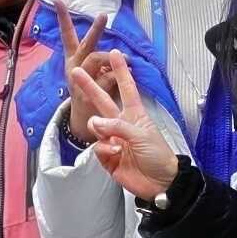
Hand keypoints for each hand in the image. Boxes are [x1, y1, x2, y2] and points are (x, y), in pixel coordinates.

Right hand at [59, 14, 179, 201]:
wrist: (161, 183)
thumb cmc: (158, 155)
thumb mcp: (142, 135)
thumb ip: (118, 126)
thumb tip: (94, 123)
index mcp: (135, 115)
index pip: (126, 89)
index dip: (121, 71)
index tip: (116, 53)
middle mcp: (121, 125)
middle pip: (102, 103)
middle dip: (90, 87)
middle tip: (75, 71)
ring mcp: (113, 141)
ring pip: (96, 128)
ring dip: (101, 131)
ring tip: (112, 141)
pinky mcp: (107, 158)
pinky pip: (97, 148)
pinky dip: (103, 149)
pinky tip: (114, 154)